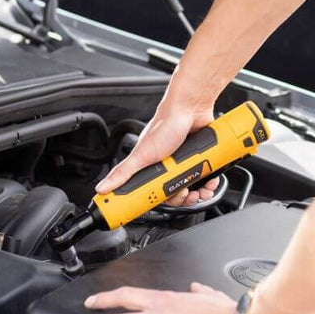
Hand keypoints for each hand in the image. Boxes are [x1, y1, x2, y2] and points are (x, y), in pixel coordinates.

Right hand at [95, 93, 218, 207]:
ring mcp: (185, 163)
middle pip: (175, 194)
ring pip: (193, 187)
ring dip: (200, 193)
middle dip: (183, 199)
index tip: (164, 206)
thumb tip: (103, 187)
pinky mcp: (201, 158)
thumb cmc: (165, 124)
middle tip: (187, 195)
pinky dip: (210, 181)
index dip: (158, 203)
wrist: (192, 107)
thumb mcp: (142, 153)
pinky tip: (211, 179)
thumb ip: (123, 172)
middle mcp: (168, 166)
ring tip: (202, 189)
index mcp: (151, 168)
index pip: (151, 194)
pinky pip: (206, 176)